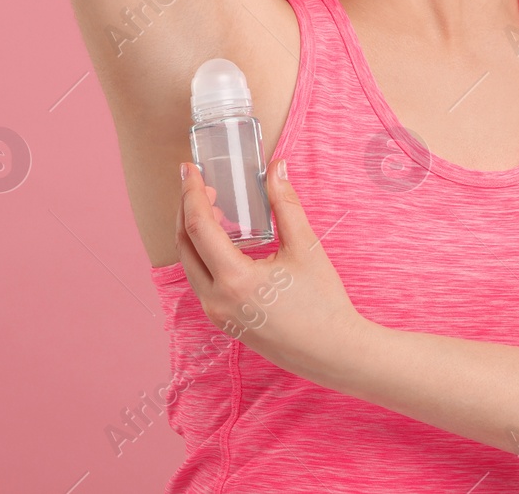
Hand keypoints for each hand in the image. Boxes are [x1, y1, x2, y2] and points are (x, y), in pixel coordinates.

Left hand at [174, 157, 367, 384]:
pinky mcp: (223, 321)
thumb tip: (276, 168)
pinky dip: (204, 254)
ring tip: (213, 207)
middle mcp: (216, 299)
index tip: (189, 168)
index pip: (198, 227)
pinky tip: (224, 240)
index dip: (191, 193)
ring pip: (190, 264)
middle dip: (187, 209)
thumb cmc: (323, 301)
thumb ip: (285, 204)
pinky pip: (201, 281)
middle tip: (200, 183)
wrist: (333, 351)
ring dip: (194, 233)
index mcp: (234, 279)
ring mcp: (217, 314)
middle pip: (184, 245)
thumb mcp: (305, 248)